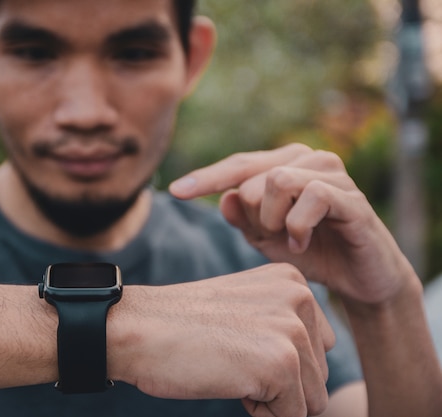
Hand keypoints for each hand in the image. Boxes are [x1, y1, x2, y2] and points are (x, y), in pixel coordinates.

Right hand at [108, 264, 334, 416]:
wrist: (139, 329)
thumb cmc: (182, 325)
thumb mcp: (245, 308)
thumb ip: (283, 324)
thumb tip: (315, 375)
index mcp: (293, 282)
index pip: (320, 348)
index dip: (279, 362)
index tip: (238, 343)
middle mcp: (302, 298)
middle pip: (320, 375)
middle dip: (279, 383)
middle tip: (231, 358)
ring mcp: (293, 330)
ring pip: (312, 400)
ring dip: (272, 400)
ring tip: (230, 368)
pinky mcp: (282, 363)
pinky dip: (260, 413)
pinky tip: (228, 381)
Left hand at [169, 143, 412, 303]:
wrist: (358, 278)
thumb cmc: (311, 251)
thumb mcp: (265, 238)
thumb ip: (243, 218)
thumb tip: (225, 198)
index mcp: (284, 163)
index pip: (237, 165)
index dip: (205, 178)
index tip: (174, 192)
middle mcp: (308, 158)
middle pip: (253, 179)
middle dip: (254, 217)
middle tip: (274, 236)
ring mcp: (332, 173)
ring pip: (278, 181)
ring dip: (274, 220)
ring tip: (290, 239)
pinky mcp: (351, 196)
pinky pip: (311, 198)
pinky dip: (298, 227)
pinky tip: (304, 243)